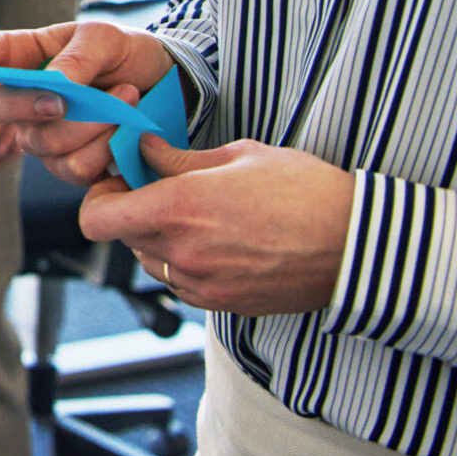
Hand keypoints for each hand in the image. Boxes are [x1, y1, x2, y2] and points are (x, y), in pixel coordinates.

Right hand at [0, 20, 174, 186]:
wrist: (166, 89)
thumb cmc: (126, 54)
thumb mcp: (106, 38)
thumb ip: (77, 57)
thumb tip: (55, 86)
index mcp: (20, 55)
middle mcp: (20, 97)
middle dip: (26, 106)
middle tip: (68, 98)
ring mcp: (40, 135)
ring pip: (40, 144)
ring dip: (89, 124)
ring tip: (126, 96)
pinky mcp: (67, 165)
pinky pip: (72, 168)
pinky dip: (105, 147)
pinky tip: (125, 128)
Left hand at [82, 136, 355, 315]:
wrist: (359, 247)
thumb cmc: (306, 192)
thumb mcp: (240, 156)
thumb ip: (179, 158)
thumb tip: (143, 150)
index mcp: (179, 209)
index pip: (97, 218)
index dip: (100, 196)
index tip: (122, 178)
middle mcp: (182, 253)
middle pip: (122, 236)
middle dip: (131, 210)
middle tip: (159, 188)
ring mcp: (202, 285)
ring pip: (150, 260)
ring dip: (157, 237)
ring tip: (197, 214)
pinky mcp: (222, 305)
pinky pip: (180, 282)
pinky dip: (184, 261)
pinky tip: (217, 240)